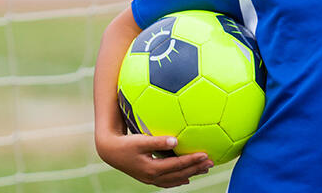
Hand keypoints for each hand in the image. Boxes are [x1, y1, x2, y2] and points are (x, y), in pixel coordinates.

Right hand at [96, 133, 213, 187]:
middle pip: (180, 175)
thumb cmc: (125, 143)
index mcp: (152, 168)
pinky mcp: (148, 177)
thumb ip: (158, 141)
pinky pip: (168, 181)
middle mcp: (153, 177)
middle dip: (196, 168)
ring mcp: (150, 179)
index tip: (206, 155)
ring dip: (190, 174)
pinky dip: (179, 179)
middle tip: (211, 162)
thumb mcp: (140, 140)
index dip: (192, 161)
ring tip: (204, 169)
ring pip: (175, 179)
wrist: (110, 151)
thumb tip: (176, 140)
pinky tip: (186, 177)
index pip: (178, 166)